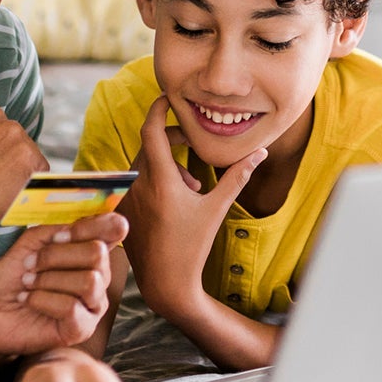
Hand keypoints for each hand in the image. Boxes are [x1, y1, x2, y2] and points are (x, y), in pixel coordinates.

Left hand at [0, 212, 128, 357]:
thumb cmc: (13, 278)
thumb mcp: (28, 245)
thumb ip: (52, 231)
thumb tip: (71, 229)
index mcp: (90, 251)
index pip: (115, 228)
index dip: (91, 225)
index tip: (59, 235)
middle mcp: (99, 276)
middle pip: (97, 253)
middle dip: (56, 255)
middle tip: (31, 264)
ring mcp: (93, 304)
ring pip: (89, 281)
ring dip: (48, 279)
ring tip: (28, 283)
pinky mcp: (82, 328)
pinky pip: (71, 307)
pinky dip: (42, 299)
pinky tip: (28, 299)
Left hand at [121, 97, 264, 318]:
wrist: (166, 283)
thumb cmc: (193, 247)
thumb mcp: (217, 209)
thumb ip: (238, 176)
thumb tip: (260, 151)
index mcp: (161, 181)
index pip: (151, 129)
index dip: (158, 108)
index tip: (168, 98)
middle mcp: (138, 185)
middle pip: (150, 144)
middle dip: (173, 140)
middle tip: (193, 150)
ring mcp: (127, 197)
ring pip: (143, 162)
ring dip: (166, 163)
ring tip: (190, 186)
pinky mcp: (121, 208)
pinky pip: (135, 180)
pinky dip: (153, 179)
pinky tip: (173, 200)